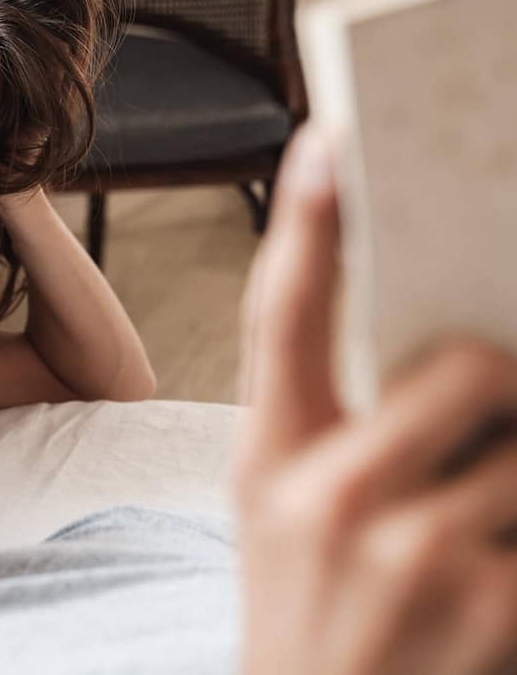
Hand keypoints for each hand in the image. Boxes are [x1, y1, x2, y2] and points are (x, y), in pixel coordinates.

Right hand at [236, 126, 516, 674]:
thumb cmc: (310, 621)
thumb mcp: (283, 520)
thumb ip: (333, 430)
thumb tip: (438, 347)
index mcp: (269, 462)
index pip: (282, 317)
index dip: (309, 224)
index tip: (330, 140)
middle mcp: (331, 498)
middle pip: (469, 368)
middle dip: (504, 385)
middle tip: (490, 416)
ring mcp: (414, 554)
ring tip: (480, 521)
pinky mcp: (491, 605)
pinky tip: (495, 571)